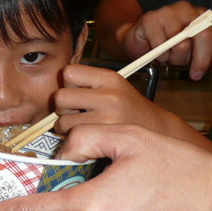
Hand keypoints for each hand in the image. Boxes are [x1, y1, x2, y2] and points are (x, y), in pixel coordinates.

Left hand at [54, 64, 173, 135]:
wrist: (158, 131)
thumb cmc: (128, 110)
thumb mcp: (113, 88)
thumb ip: (87, 86)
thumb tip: (53, 95)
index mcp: (110, 78)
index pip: (69, 72)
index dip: (68, 84)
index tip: (78, 94)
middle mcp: (110, 95)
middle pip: (60, 96)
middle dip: (62, 107)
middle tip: (76, 113)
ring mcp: (108, 116)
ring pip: (62, 120)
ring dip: (66, 126)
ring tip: (83, 126)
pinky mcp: (105, 136)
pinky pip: (72, 136)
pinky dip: (72, 138)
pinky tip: (87, 136)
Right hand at [116, 0, 211, 79]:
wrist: (139, 38)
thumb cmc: (171, 43)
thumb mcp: (198, 47)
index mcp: (202, 15)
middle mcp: (187, 9)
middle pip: (203, 36)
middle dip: (200, 61)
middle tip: (196, 76)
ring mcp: (168, 12)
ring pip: (180, 44)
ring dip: (176, 60)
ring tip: (171, 60)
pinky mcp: (150, 19)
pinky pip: (161, 45)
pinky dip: (160, 56)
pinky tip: (158, 55)